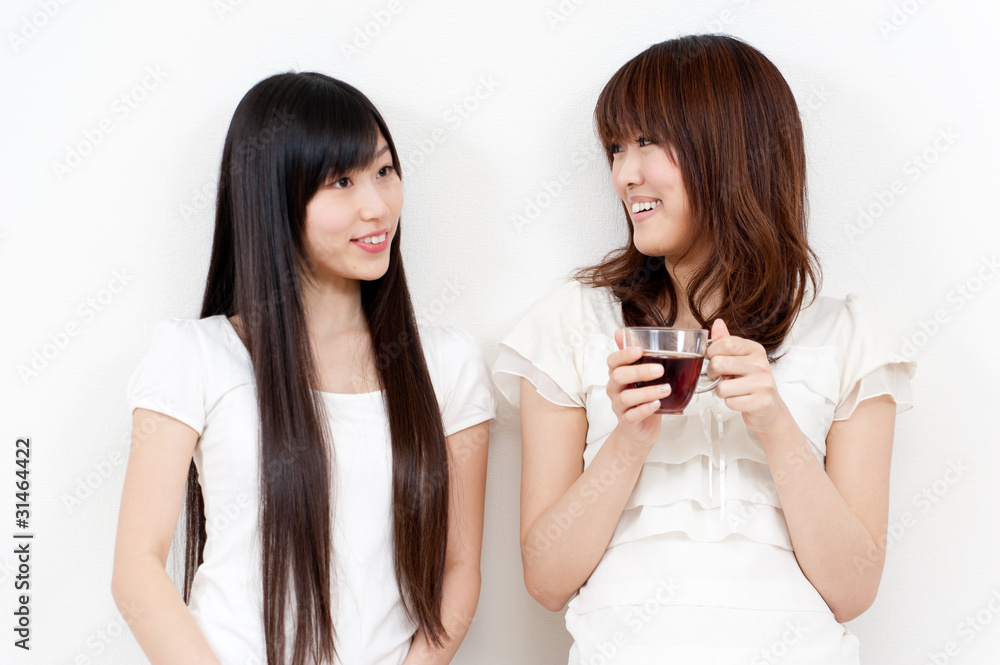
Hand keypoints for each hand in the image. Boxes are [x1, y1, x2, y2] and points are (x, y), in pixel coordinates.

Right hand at [606, 329, 668, 453]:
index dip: (624, 354)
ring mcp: (619, 406)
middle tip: (660, 370)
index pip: (613, 361)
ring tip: (666, 389)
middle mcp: (614, 389)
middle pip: (618, 377)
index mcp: (617, 374)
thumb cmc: (642, 396)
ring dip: (647, 392)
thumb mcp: (639, 374)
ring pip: (626, 397)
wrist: (641, 427)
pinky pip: (632, 416)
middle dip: (639, 371)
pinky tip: (657, 405)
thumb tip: (624, 331)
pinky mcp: (627, 421)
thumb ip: (634, 354)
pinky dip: (644, 410)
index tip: (640, 350)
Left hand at [707, 319, 788, 435]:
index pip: (725, 343)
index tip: (712, 358)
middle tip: (719, 376)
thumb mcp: (740, 358)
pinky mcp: (761, 402)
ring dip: (721, 391)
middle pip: (719, 364)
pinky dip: (730, 403)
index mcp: (755, 350)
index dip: (711, 352)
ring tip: (732, 389)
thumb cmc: (751, 381)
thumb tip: (718, 323)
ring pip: (721, 387)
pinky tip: (740, 399)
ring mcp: (763, 384)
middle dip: (712, 373)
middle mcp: (761, 364)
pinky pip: (730, 402)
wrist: (769, 408)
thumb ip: (727, 341)